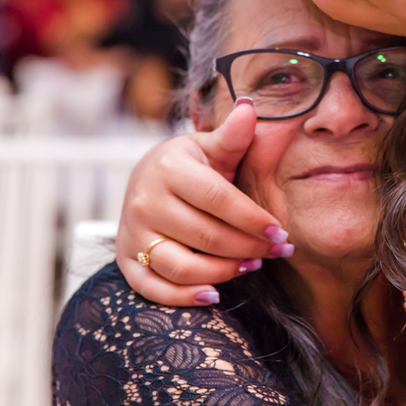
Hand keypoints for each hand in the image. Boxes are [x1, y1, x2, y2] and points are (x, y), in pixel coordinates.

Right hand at [115, 100, 287, 305]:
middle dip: (248, 248)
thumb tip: (250, 108)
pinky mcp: (124, 259)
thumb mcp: (210, 147)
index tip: (281, 232)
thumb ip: (232, 135)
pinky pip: (153, 288)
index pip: (218, 200)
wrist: (145, 179)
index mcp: (169, 168)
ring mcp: (132, 233)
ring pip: (182, 266)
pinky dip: (183, 297)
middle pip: (206, 236)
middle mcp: (146, 201)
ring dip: (223, 273)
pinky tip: (214, 295)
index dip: (253, 219)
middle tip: (276, 251)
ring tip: (251, 266)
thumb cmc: (189, 164)